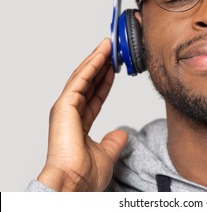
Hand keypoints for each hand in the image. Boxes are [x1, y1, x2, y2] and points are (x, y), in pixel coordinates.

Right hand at [37, 38, 127, 190]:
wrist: (75, 183)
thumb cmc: (85, 174)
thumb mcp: (107, 155)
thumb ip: (113, 143)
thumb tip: (121, 134)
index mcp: (78, 124)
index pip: (94, 96)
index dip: (104, 81)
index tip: (114, 68)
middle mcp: (70, 114)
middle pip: (87, 83)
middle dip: (100, 65)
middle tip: (111, 49)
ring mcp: (66, 108)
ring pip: (83, 77)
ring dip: (96, 59)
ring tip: (108, 45)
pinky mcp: (64, 105)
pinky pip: (81, 80)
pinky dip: (91, 65)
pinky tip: (101, 53)